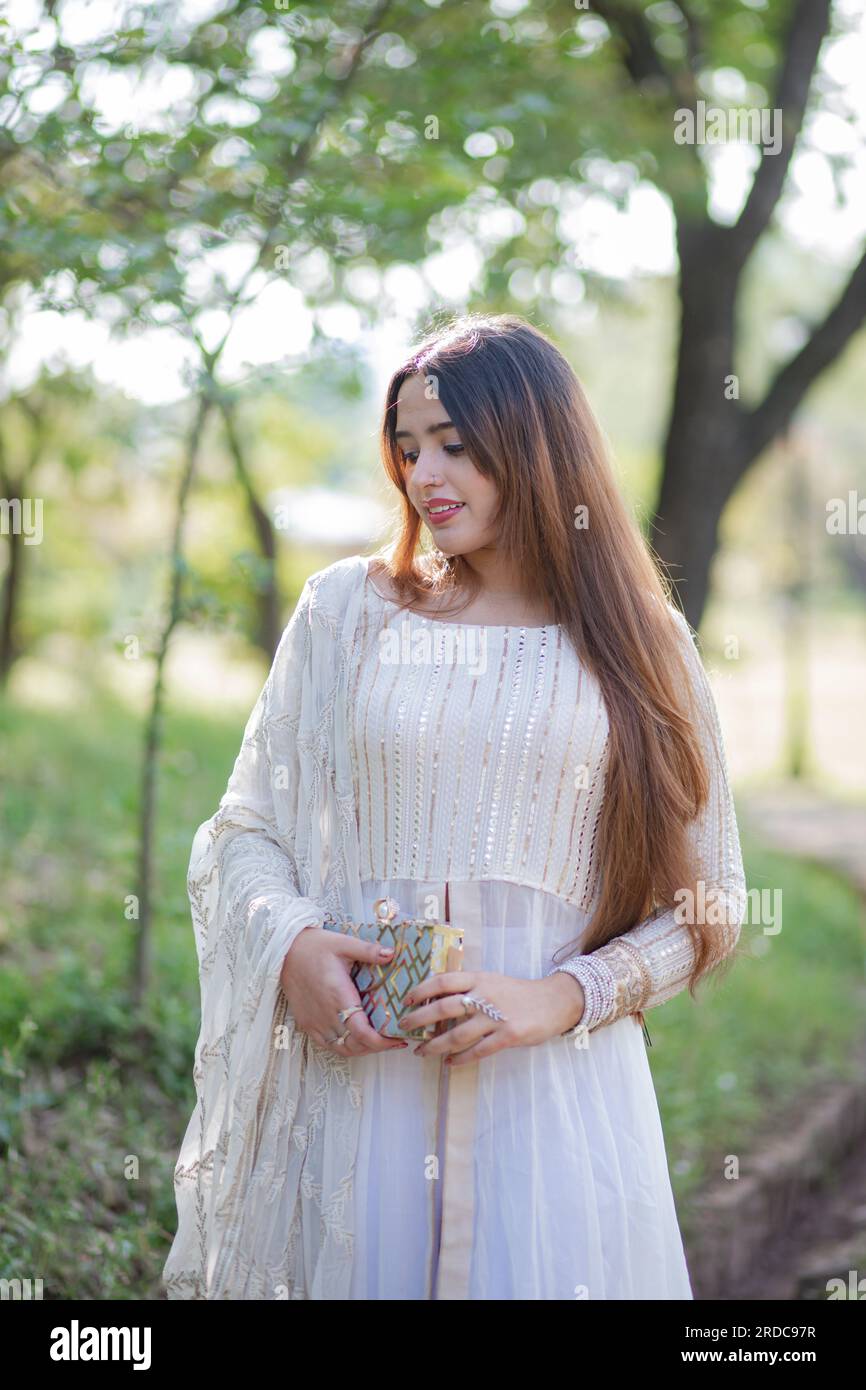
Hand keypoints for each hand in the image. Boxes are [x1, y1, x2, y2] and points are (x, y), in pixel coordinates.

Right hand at [279, 927, 408, 1056]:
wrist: (284, 952)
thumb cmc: (314, 946)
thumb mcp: (343, 943)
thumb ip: (368, 950)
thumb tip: (392, 953)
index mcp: (338, 996)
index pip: (361, 1032)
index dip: (381, 1041)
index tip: (397, 1038)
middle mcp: (326, 1014)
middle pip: (356, 1045)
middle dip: (378, 1046)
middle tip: (394, 1038)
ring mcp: (315, 1022)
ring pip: (342, 1049)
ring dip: (362, 1049)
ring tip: (379, 1041)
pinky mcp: (307, 1024)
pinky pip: (328, 1046)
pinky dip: (345, 1048)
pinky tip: (356, 1040)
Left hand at [397, 970, 585, 1065]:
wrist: (554, 1001)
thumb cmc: (518, 992)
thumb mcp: (492, 981)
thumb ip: (470, 987)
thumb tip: (437, 998)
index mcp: (479, 978)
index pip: (443, 980)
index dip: (421, 990)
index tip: (405, 1000)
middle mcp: (485, 995)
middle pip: (444, 1007)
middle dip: (419, 1019)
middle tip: (404, 1027)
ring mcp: (497, 1017)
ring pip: (458, 1034)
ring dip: (435, 1045)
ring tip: (421, 1052)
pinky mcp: (509, 1036)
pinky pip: (478, 1051)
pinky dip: (461, 1059)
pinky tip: (449, 1063)